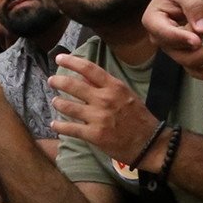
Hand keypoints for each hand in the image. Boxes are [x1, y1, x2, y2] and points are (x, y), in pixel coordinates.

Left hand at [49, 54, 163, 165]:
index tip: (59, 58)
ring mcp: (98, 117)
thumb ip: (105, 85)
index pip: (88, 68)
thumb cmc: (139, 118)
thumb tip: (85, 74)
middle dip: (58, 81)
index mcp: (114, 87)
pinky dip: (59, 126)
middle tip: (51, 80)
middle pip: (73, 85)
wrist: (151, 144)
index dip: (71, 61)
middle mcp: (104, 99)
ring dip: (58, 102)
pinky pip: (70, 128)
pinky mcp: (94, 135)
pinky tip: (54, 124)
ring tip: (55, 101)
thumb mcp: (126, 95)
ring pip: (68, 106)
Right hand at [141, 0, 202, 80]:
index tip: (197, 40)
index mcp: (152, 21)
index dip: (181, 38)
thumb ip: (194, 8)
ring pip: (191, 61)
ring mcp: (171, 49)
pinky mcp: (183, 53)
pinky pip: (195, 68)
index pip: (165, 34)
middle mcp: (159, 39)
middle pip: (181, 53)